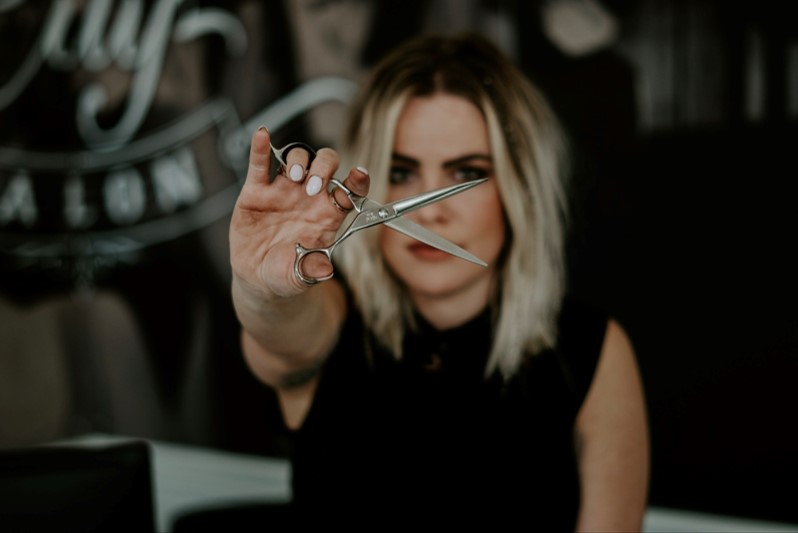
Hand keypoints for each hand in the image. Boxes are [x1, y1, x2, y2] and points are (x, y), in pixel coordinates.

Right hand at [230, 127, 369, 299]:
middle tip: (313, 186)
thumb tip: (325, 270)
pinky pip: (260, 165)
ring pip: (297, 159)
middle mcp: (309, 198)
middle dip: (324, 168)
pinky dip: (261, 148)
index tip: (360, 174)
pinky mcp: (256, 192)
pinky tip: (262, 135)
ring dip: (299, 162)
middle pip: (325, 165)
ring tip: (294, 179)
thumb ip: (312, 270)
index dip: (357, 180)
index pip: (349, 190)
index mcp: (328, 214)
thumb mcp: (300, 277)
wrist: (257, 278)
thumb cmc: (286, 274)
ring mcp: (283, 192)